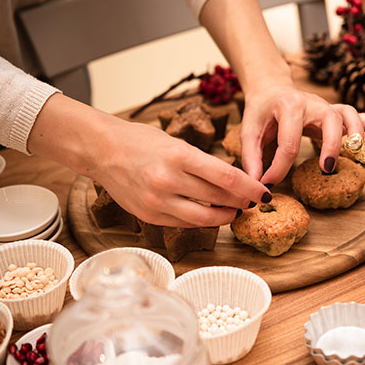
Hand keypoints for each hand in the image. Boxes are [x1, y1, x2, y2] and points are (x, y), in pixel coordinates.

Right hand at [94, 122, 271, 227]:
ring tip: (235, 210)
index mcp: (179, 156)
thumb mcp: (176, 143)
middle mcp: (168, 181)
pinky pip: (184, 223)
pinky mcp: (149, 215)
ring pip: (204, 218)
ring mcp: (157, 201)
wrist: (101, 150)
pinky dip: (202, 221)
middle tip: (253, 201)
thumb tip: (232, 180)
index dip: (249, 187)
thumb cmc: (140, 140)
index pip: (226, 176)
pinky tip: (211, 215)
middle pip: (218, 198)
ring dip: (225, 216)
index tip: (262, 192)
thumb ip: (202, 163)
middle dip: (241, 202)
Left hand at [240, 81, 364, 184]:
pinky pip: (359, 115)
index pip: (288, 141)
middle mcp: (311, 103)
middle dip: (331, 144)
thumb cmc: (261, 112)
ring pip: (348, 115)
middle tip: (326, 168)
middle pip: (329, 120)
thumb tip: (258, 185)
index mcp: (288, 106)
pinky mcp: (335, 112)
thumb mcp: (249, 132)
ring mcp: (326, 106)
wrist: (271, 89)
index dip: (279, 168)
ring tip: (357, 154)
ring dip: (356, 134)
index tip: (270, 184)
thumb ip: (251, 158)